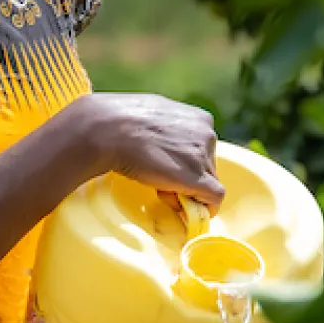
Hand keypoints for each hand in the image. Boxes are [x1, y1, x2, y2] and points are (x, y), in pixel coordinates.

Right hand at [69, 92, 225, 206]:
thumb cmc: (122, 121)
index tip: (166, 166)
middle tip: (158, 178)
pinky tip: (181, 207)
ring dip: (185, 191)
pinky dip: (202, 208)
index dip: (186, 163)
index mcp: (200, 118)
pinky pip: (214, 199)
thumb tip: (165, 142)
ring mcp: (204, 158)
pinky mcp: (198, 179)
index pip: (202, 149)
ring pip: (207, 184)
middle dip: (186, 177)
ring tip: (157, 184)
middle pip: (206, 167)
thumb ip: (169, 129)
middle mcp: (208, 135)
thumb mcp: (155, 114)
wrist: (109, 130)